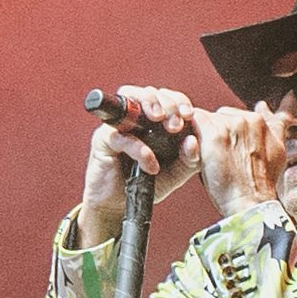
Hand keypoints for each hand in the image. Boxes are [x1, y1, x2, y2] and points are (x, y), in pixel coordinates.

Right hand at [81, 86, 202, 233]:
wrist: (119, 206)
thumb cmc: (146, 184)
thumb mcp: (176, 173)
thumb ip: (189, 159)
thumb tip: (193, 140)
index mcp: (154, 121)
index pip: (167, 97)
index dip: (179, 100)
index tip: (189, 115)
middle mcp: (134, 118)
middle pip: (149, 92)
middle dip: (168, 103)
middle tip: (176, 124)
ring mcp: (117, 126)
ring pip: (131, 100)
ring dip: (150, 105)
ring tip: (164, 123)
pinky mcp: (103, 141)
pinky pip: (121, 137)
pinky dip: (139, 149)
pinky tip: (151, 165)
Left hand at [197, 99, 296, 221]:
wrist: (251, 203)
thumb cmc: (260, 183)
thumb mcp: (277, 151)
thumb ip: (278, 126)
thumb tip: (275, 102)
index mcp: (263, 122)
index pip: (237, 116)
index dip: (230, 134)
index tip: (230, 150)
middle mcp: (250, 119)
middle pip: (221, 116)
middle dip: (216, 132)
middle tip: (220, 158)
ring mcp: (232, 125)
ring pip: (207, 119)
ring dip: (203, 136)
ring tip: (209, 159)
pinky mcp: (214, 134)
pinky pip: (195, 122)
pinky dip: (191, 136)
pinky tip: (196, 152)